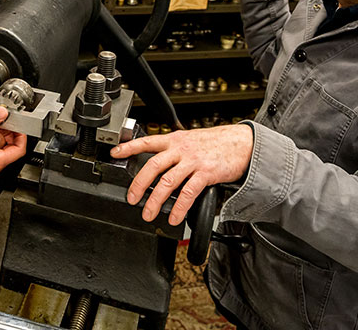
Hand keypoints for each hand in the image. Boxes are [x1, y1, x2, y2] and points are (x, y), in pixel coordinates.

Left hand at [110, 124, 253, 225]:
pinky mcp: (206, 173)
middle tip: (131, 198)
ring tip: (148, 213)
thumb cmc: (215, 144)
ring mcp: (193, 161)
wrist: (242, 144)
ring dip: (155, 200)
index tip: (114, 153)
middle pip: (153, 166)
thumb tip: (157, 164)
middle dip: (139, 184)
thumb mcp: (190, 140)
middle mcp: (181, 149)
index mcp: (174, 140)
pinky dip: (179, 207)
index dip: (128, 147)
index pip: (147, 141)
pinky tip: (174, 217)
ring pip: (168, 182)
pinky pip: (188, 193)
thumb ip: (173, 150)